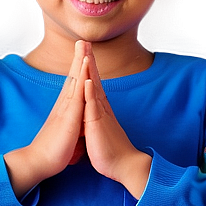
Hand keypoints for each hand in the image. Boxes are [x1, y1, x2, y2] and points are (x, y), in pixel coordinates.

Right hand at [4, 39, 85, 196]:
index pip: (73, 86)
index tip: (82, 55)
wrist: (39, 161)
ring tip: (83, 45)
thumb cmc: (52, 151)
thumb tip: (75, 126)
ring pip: (74, 81)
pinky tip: (84, 66)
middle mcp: (64, 105)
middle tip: (82, 41)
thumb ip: (70, 126)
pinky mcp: (68, 116)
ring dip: (79, 62)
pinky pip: (77, 93)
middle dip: (78, 58)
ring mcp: (65, 109)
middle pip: (73, 77)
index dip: (78, 70)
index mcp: (65, 110)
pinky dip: (81, 77)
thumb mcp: (66, 135)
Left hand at [81, 46, 150, 197]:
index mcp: (98, 109)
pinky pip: (94, 106)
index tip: (83, 52)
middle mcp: (100, 107)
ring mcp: (100, 114)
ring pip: (94, 87)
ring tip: (85, 51)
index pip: (92, 83)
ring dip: (90, 69)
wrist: (122, 165)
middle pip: (94, 78)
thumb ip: (93, 120)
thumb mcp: (97, 131)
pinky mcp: (99, 123)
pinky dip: (90, 92)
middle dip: (89, 59)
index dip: (87, 68)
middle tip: (84, 41)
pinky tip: (87, 80)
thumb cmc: (109, 151)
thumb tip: (90, 116)